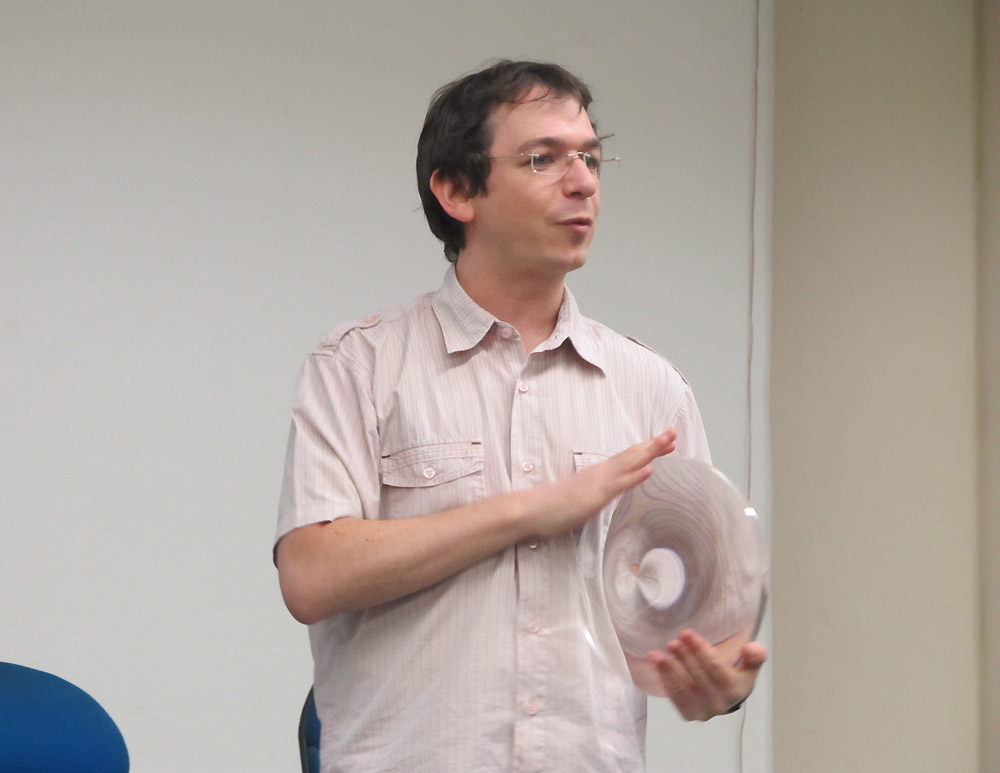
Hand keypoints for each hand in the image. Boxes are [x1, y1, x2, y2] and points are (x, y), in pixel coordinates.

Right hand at [527, 431, 676, 536]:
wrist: (532, 508)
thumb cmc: (554, 505)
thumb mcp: (583, 496)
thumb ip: (597, 492)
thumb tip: (607, 492)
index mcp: (599, 473)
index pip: (628, 458)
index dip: (648, 449)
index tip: (667, 444)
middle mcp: (601, 473)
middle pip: (632, 455)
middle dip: (655, 444)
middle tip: (674, 433)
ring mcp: (598, 482)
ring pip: (628, 463)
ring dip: (650, 452)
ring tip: (668, 442)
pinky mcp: (594, 496)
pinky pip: (618, 485)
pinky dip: (635, 477)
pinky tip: (650, 470)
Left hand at [648, 629, 766, 720]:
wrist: (724, 698)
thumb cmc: (734, 675)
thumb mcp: (749, 666)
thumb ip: (755, 655)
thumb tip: (750, 648)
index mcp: (737, 690)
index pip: (716, 668)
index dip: (700, 650)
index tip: (686, 633)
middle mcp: (721, 703)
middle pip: (698, 676)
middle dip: (684, 657)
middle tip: (672, 641)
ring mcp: (704, 711)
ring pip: (684, 687)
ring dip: (669, 668)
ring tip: (658, 653)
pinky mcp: (689, 714)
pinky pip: (674, 695)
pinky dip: (664, 678)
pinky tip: (656, 663)